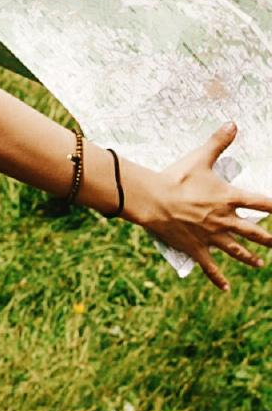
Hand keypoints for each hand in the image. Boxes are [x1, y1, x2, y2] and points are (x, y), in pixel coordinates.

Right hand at [122, 123, 271, 290]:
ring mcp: (211, 236)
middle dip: (270, 239)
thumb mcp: (199, 158)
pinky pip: (210, 266)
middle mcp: (225, 220)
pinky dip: (217, 277)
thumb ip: (218, 142)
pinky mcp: (196, 247)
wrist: (152, 198)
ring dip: (250, 258)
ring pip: (237, 250)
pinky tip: (225, 287)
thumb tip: (233, 123)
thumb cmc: (176, 177)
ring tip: (260, 264)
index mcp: (228, 198)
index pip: (262, 203)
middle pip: (255, 232)